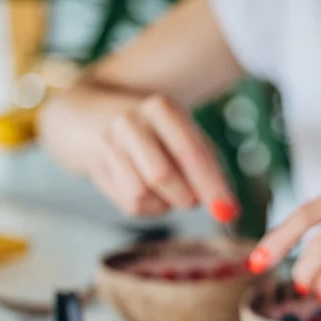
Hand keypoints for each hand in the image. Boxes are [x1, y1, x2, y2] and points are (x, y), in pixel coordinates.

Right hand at [86, 94, 238, 219]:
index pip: (189, 152)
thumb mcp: (183, 135)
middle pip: (161, 175)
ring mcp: (108, 143)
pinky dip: (149, 208)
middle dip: (184, 197)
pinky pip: (130, 204)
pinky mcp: (95, 167)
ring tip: (168, 191)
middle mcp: (131, 122)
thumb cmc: (156, 133)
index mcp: (161, 108)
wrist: (92, 117)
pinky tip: (150, 193)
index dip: (210, 185)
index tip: (229, 212)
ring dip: (164, 204)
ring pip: (142, 194)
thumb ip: (207, 166)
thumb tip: (227, 210)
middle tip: (193, 201)